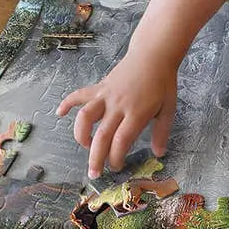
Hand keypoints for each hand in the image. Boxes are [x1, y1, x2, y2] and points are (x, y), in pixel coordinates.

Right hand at [56, 52, 176, 177]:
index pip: (121, 141)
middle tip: (94, 173)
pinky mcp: (100, 86)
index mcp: (136, 113)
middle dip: (96, 157)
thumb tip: (159, 153)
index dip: (116, 157)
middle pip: (102, 135)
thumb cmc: (163, 83)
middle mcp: (118, 106)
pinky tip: (60, 113)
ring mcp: (106, 95)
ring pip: (85, 116)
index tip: (116, 167)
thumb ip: (162, 131)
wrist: (153, 55)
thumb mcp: (169, 108)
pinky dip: (67, 103)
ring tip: (84, 145)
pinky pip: (80, 94)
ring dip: (81, 134)